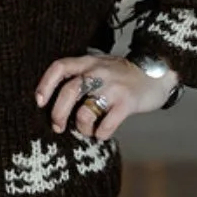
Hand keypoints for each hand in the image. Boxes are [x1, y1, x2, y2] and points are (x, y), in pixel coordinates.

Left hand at [35, 54, 177, 141]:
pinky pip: (106, 125)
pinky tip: (102, 134)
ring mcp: (113, 87)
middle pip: (69, 91)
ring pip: (85, 112)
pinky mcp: (127, 103)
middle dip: (58, 113)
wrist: (156, 73)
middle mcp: (98, 72)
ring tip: (87, 130)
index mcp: (88, 61)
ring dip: (82, 127)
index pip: (60, 67)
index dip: (45, 84)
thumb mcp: (100, 66)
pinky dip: (100, 134)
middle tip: (57, 127)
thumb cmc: (122, 74)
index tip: (39, 102)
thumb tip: (56, 102)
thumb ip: (82, 76)